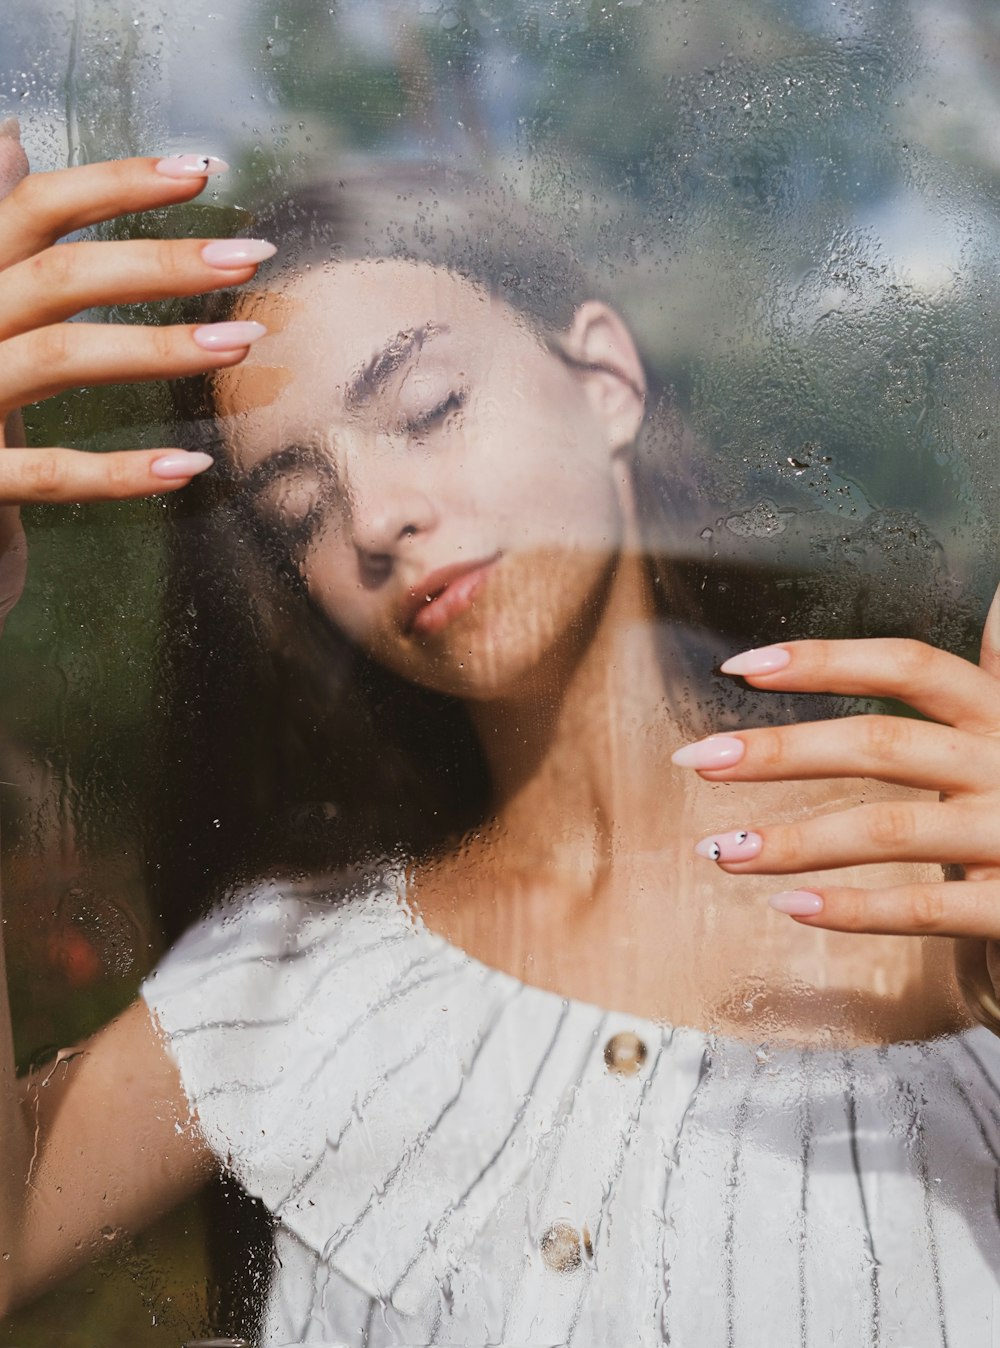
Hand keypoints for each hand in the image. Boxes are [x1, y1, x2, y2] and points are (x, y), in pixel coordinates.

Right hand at [0, 123, 274, 630]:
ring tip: (243, 342)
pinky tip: (189, 466)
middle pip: (58, 279)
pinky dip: (119, 471)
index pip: (36, 210)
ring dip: (156, 349)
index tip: (203, 170)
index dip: (115, 185)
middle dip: (161, 264)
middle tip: (254, 258)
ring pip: (57, 359)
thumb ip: (1, 235)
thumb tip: (10, 134)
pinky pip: (47, 474)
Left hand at [670, 594, 999, 938]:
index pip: (907, 667)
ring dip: (795, 840)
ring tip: (721, 850)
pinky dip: (855, 910)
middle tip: (698, 759)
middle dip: (780, 750)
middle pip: (881, 743)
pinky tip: (791, 907)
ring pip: (890, 827)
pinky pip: (929, 905)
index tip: (740, 667)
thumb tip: (998, 594)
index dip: (824, 660)